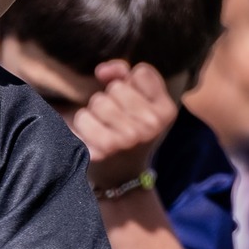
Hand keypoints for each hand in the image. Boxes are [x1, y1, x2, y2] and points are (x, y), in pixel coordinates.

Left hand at [70, 60, 178, 193]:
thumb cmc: (130, 134)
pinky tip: (91, 138)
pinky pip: (83, 117)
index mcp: (166, 111)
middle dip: (111, 99)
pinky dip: (82, 125)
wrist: (121, 178)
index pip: (141, 73)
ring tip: (103, 129)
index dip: (131, 84)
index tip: (132, 102)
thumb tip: (102, 70)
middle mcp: (151, 124)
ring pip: (98, 101)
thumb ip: (125, 76)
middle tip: (116, 121)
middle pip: (117, 87)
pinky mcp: (104, 148)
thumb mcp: (141, 105)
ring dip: (94, 112)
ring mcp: (128, 137)